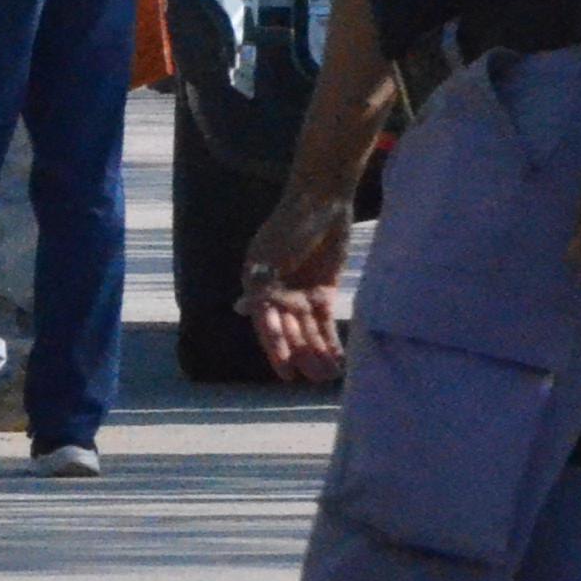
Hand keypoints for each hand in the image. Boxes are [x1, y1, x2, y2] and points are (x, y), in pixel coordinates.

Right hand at [241, 181, 354, 384]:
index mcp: (257, 285)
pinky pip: (326, 323)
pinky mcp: (323, 293)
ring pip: (308, 332)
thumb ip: (262, 282)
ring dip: (317, 353)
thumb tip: (242, 308)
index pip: (266, 323)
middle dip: (301, 356)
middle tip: (313, 379)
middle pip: (289, 332)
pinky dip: (331, 341)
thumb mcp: (272, 253)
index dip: (276, 347)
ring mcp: (300, 295)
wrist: (323, 201)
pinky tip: (338, 360)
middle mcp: (277, 295)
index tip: (286, 370)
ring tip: (327, 376)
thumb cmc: (292, 224)